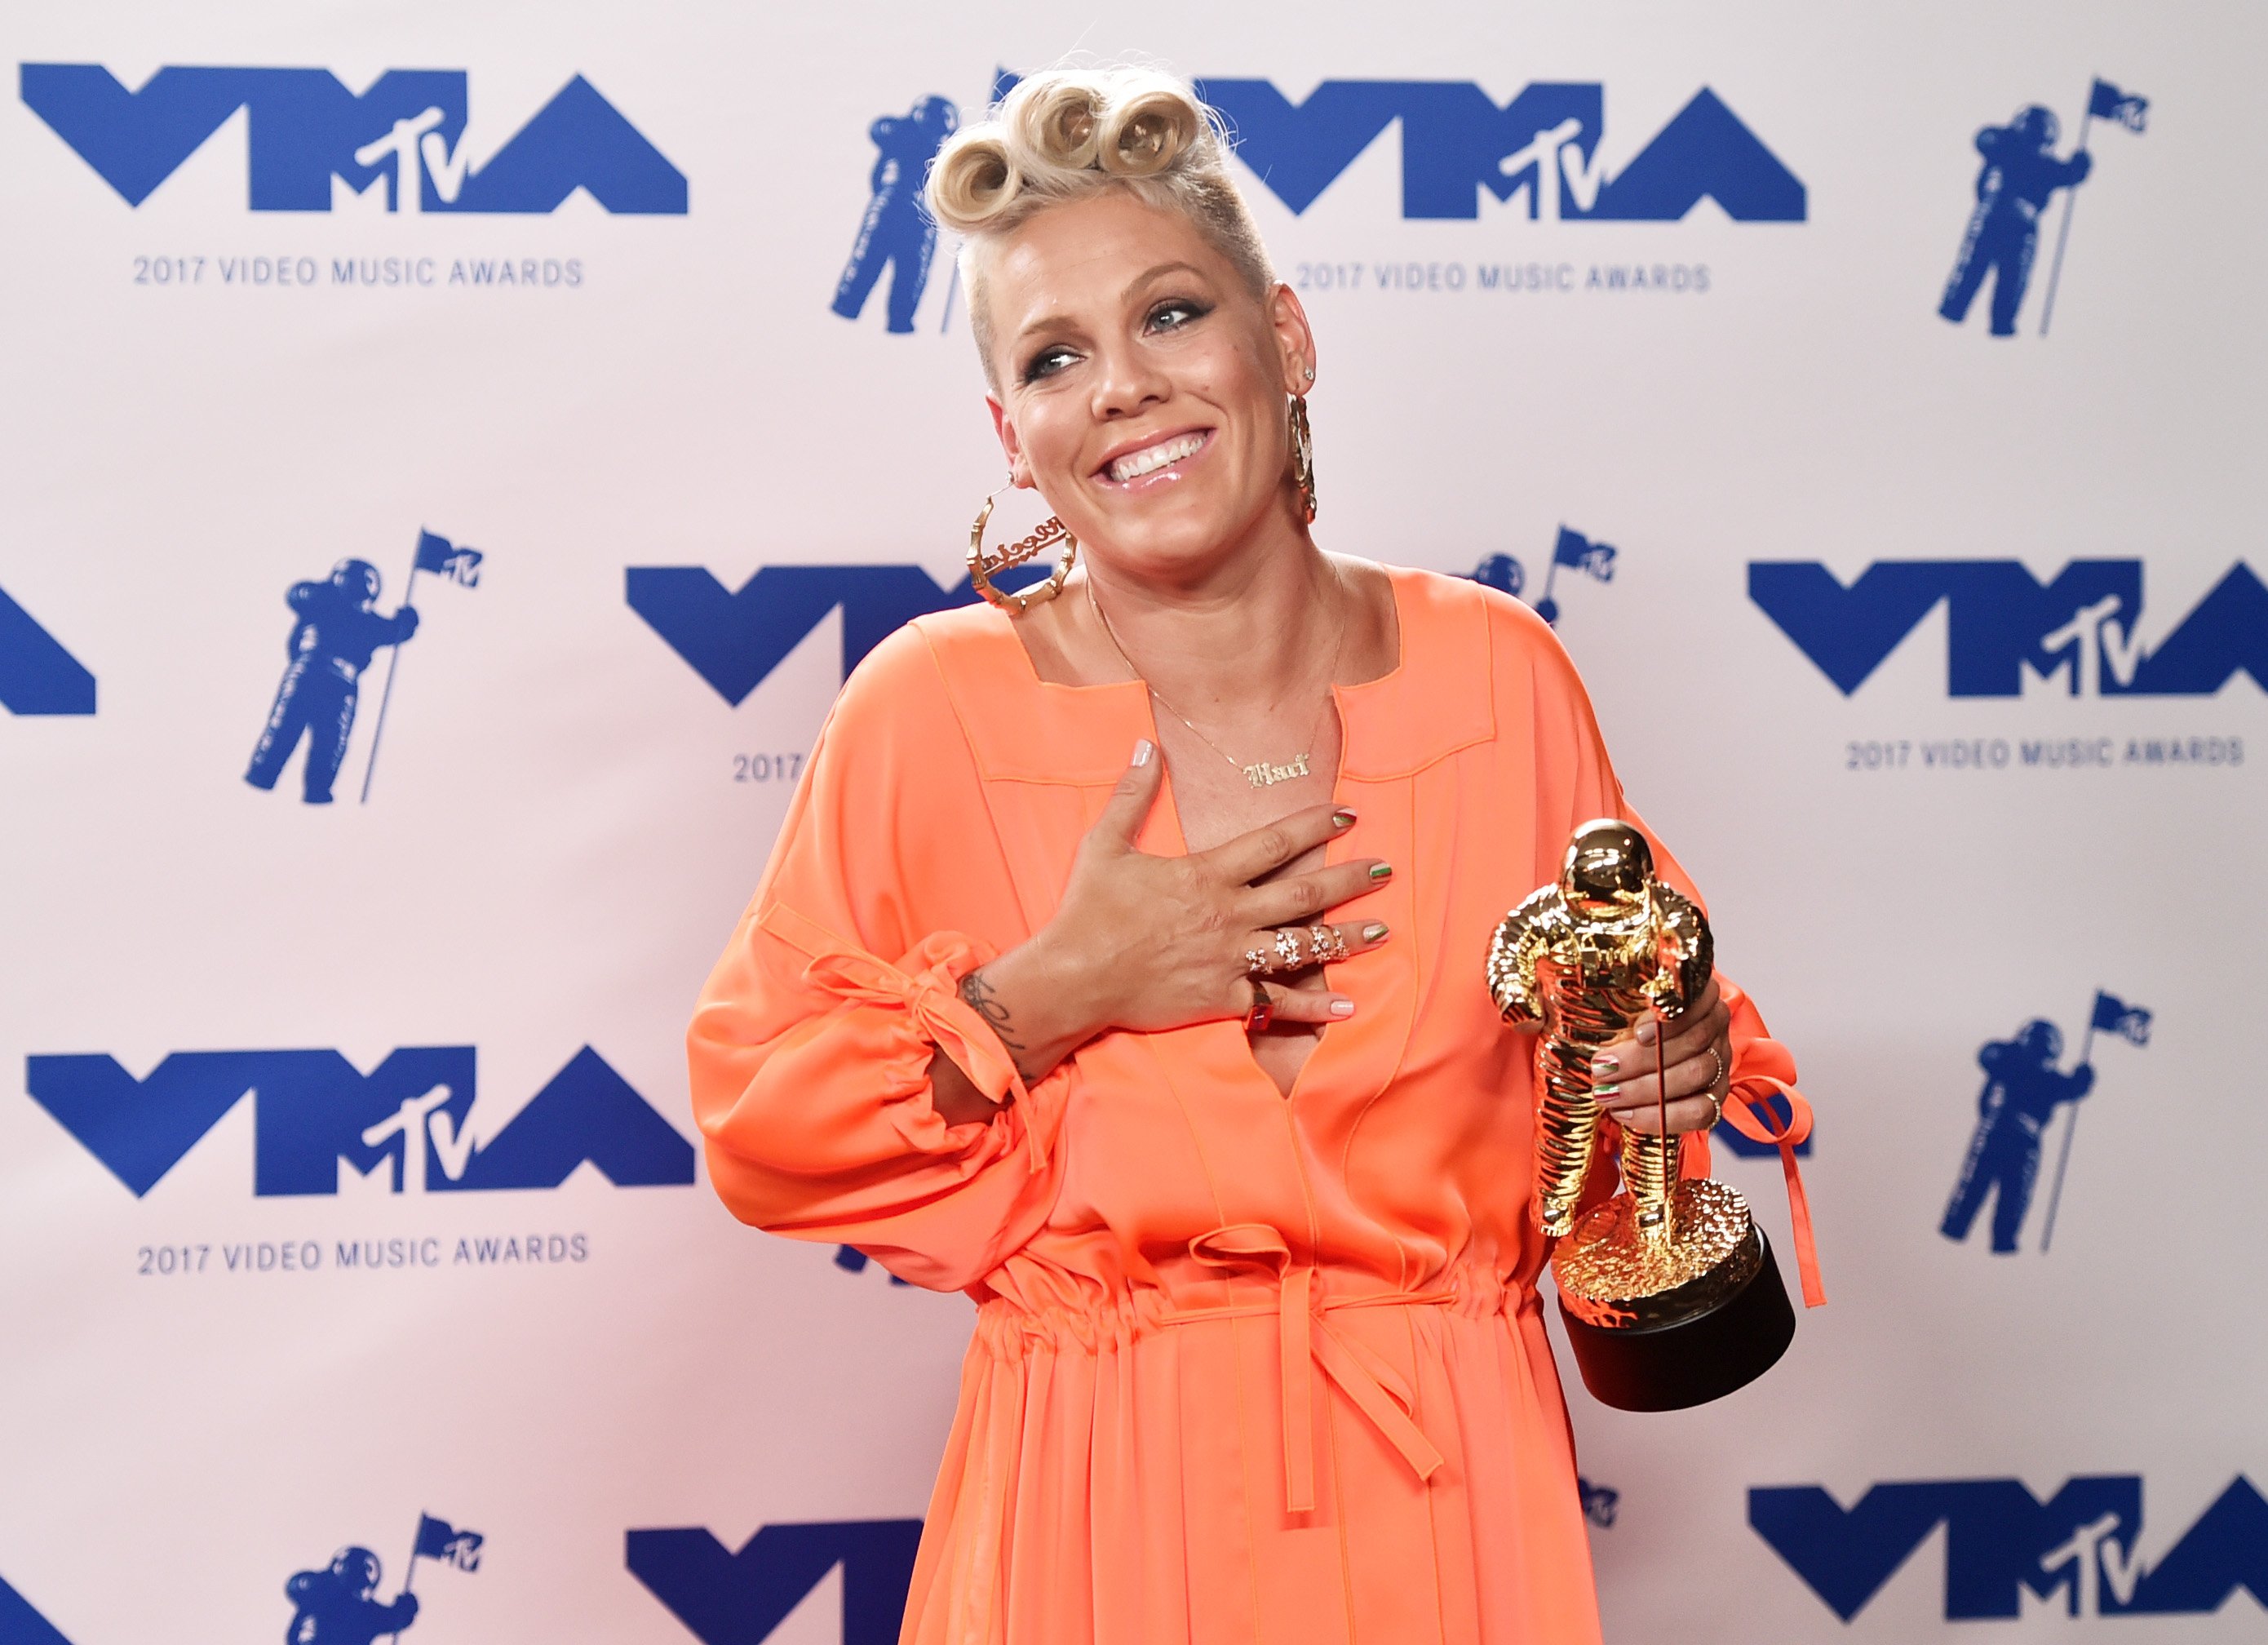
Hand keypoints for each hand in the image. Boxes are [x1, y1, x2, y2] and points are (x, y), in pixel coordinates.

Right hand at [970, 740, 1391, 1073]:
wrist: (1073, 978)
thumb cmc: (1088, 911)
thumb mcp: (1105, 844)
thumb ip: (1131, 794)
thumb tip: (1144, 746)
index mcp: (1206, 875)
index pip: (1275, 843)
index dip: (1316, 827)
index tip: (1349, 815)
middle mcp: (1228, 915)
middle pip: (1304, 894)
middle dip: (1349, 879)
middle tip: (1385, 870)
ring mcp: (1230, 958)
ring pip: (1302, 947)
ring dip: (1347, 939)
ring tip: (1384, 930)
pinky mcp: (1223, 997)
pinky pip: (1277, 1003)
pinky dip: (1314, 1005)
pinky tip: (1348, 1004)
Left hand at [1591, 978, 1731, 1136]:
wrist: (1636, 1053)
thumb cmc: (1617, 1019)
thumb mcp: (1601, 998)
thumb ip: (1578, 995)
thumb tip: (1537, 1013)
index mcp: (1694, 990)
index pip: (1694, 998)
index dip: (1670, 1017)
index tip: (1637, 1032)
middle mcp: (1713, 1023)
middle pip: (1693, 1040)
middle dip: (1643, 1060)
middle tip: (1601, 1069)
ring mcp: (1719, 1060)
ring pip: (1696, 1075)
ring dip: (1646, 1089)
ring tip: (1607, 1094)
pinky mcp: (1716, 1095)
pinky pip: (1701, 1112)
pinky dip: (1663, 1117)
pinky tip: (1627, 1115)